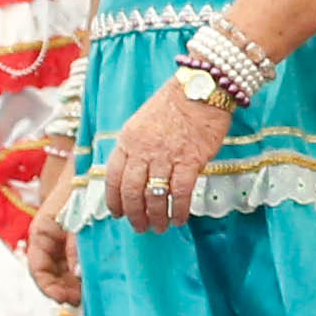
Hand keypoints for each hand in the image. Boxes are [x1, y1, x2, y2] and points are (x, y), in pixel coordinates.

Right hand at [20, 176, 85, 301]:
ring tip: (90, 292)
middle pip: (50, 274)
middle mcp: (48, 239)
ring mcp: (61, 239)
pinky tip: (94, 277)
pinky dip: (81, 271)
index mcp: (41, 233)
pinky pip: (74, 260)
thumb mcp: (78, 220)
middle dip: (64, 289)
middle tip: (83, 299)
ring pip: (62, 270)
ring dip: (73, 283)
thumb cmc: (82, 188)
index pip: (37, 269)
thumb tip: (77, 275)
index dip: (50, 288)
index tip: (66, 299)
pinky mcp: (75, 237)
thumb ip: (76, 247)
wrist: (93, 166)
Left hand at [107, 85, 228, 231]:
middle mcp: (143, 150)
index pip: (112, 177)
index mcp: (128, 140)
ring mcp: (166, 156)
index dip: (114, 200)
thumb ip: (134, 147)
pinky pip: (180, 192)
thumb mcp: (142, 121)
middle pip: (131, 191)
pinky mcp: (190, 160)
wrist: (202, 88)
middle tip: (140, 227)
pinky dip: (178, 209)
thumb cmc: (174, 103)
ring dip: (156, 216)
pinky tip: (180, 218)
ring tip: (159, 227)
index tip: (118, 214)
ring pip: (154, 196)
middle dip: (134, 215)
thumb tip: (133, 175)